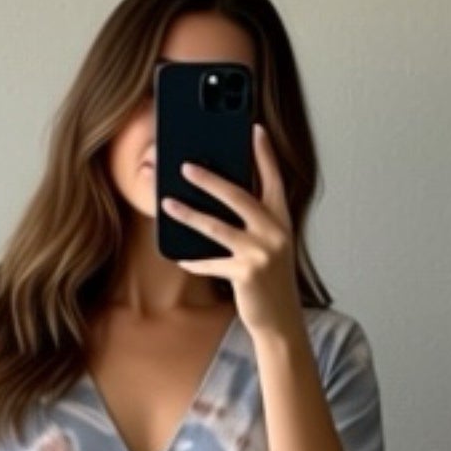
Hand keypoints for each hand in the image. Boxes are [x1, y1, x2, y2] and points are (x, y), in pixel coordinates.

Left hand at [161, 124, 302, 343]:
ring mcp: (262, 252)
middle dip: (209, 179)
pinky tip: (181, 256)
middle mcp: (276, 232)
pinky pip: (211, 262)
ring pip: (217, 226)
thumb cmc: (270, 279)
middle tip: (185, 166)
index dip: (264, 154)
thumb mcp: (269, 245)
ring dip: (188, 214)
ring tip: (167, 204)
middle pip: (238, 196)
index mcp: (282, 219)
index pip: (273, 179)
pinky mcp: (247, 274)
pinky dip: (195, 260)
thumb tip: (221, 196)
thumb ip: (255, 221)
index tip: (254, 129)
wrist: (282, 320)